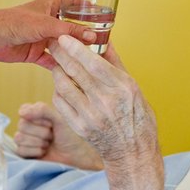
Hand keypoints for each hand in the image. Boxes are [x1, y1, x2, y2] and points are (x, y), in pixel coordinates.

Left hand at [0, 0, 95, 68]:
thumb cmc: (15, 23)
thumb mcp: (47, 25)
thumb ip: (70, 31)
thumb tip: (92, 36)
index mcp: (49, 6)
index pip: (72, 3)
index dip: (87, 7)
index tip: (103, 13)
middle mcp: (46, 22)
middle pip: (70, 27)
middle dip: (84, 34)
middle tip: (102, 41)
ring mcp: (41, 38)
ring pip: (62, 45)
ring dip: (74, 52)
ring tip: (92, 59)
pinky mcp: (34, 53)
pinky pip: (51, 60)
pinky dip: (61, 66)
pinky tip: (73, 72)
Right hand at [14, 102, 103, 169]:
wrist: (74, 156)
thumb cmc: (68, 136)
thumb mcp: (58, 119)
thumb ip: (42, 110)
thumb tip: (21, 112)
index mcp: (34, 114)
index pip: (24, 110)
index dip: (37, 118)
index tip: (50, 123)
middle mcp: (27, 125)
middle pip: (22, 125)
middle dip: (41, 132)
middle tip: (51, 136)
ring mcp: (24, 139)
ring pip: (19, 138)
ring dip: (38, 143)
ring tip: (48, 144)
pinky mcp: (24, 153)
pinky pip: (20, 150)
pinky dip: (35, 152)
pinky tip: (43, 152)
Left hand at [48, 36, 159, 169]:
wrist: (132, 152)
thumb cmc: (137, 118)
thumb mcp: (134, 87)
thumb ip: (116, 63)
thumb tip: (105, 40)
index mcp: (123, 88)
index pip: (93, 63)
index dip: (76, 48)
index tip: (64, 37)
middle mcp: (106, 101)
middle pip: (75, 72)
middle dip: (60, 54)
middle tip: (53, 43)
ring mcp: (91, 116)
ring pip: (63, 86)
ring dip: (57, 71)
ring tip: (57, 64)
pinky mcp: (79, 127)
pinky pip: (60, 103)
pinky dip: (58, 90)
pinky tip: (61, 84)